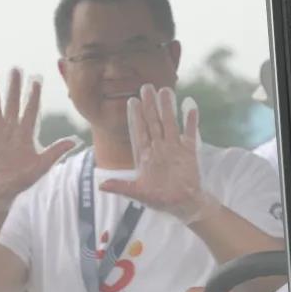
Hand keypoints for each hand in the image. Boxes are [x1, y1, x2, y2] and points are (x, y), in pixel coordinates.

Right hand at [0, 69, 79, 210]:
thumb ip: (56, 152)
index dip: (33, 96)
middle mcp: (10, 129)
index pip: (30, 110)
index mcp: (25, 134)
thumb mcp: (41, 166)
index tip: (36, 81)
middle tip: (15, 69)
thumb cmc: (21, 180)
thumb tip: (75, 141)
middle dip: (14, 87)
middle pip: (12, 103)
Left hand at [99, 85, 215, 222]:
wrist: (183, 204)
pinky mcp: (189, 151)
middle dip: (150, 105)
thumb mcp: (138, 194)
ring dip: (168, 108)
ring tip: (166, 90)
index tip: (132, 101)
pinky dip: (190, 120)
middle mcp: (158, 148)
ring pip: (170, 123)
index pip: (139, 132)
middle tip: (146, 87)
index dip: (136, 117)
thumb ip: (121, 187)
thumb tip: (100, 186)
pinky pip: (190, 133)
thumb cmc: (159, 199)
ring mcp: (174, 148)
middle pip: (153, 122)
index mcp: (145, 156)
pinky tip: (190, 106)